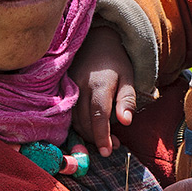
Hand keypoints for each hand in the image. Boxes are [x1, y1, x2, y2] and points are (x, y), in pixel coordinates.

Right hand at [69, 26, 136, 156]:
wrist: (97, 40)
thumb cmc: (116, 61)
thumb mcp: (128, 77)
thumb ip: (127, 100)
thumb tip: (125, 122)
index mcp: (100, 84)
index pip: (99, 115)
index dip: (102, 136)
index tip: (108, 151)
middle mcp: (81, 86)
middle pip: (85, 121)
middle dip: (97, 138)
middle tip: (112, 146)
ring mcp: (69, 87)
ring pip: (74, 120)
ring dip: (87, 134)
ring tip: (103, 138)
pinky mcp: (63, 89)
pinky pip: (68, 114)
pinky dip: (77, 125)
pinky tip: (89, 127)